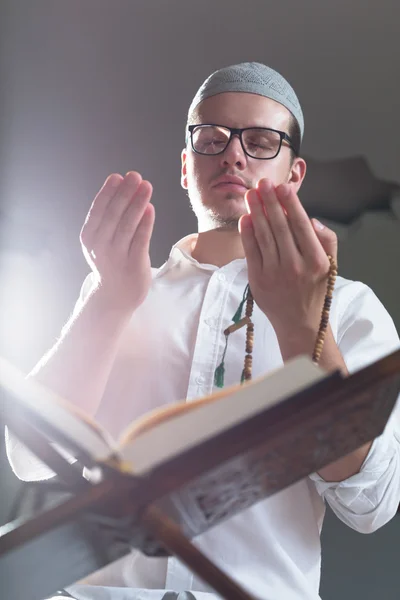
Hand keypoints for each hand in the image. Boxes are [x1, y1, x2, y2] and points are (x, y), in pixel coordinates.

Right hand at [80, 171, 154, 311]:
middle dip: (125, 192)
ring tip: (146, 186)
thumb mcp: (101, 240)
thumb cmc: (111, 262)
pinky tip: (151, 208)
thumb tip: (123, 188)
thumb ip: (108, 219)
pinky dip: (146, 222)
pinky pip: (141, 239)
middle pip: (114, 214)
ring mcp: (117, 256)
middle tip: (135, 175)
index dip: (108, 191)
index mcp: (89, 237)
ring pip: (128, 224)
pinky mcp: (134, 264)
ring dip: (138, 203)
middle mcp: (100, 246)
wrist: (115, 296)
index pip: (98, 209)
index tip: (118, 176)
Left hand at [239, 178, 336, 339]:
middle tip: (263, 183)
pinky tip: (246, 217)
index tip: (283, 187)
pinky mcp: (258, 280)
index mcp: (316, 261)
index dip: (290, 204)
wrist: (300, 324)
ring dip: (256, 212)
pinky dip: (247, 233)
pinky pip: (251, 251)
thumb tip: (312, 219)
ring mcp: (275, 274)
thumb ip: (326, 240)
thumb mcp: (330, 266)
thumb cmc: (315, 290)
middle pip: (280, 227)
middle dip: (270, 202)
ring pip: (264, 236)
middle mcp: (295, 266)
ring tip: (251, 194)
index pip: (301, 226)